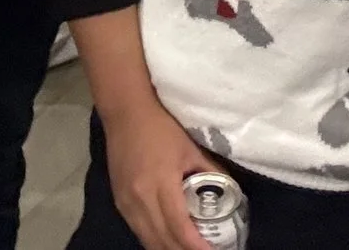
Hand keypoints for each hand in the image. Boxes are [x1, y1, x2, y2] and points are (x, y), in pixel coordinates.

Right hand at [103, 98, 217, 249]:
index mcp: (160, 184)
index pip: (179, 226)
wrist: (125, 113)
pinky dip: (154, 241)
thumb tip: (228, 192)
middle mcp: (140, 199)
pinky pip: (138, 231)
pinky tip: (168, 242)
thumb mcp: (191, 149)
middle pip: (162, 240)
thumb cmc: (161, 127)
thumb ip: (209, 172)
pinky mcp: (119, 203)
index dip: (195, 246)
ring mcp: (126, 204)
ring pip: (148, 240)